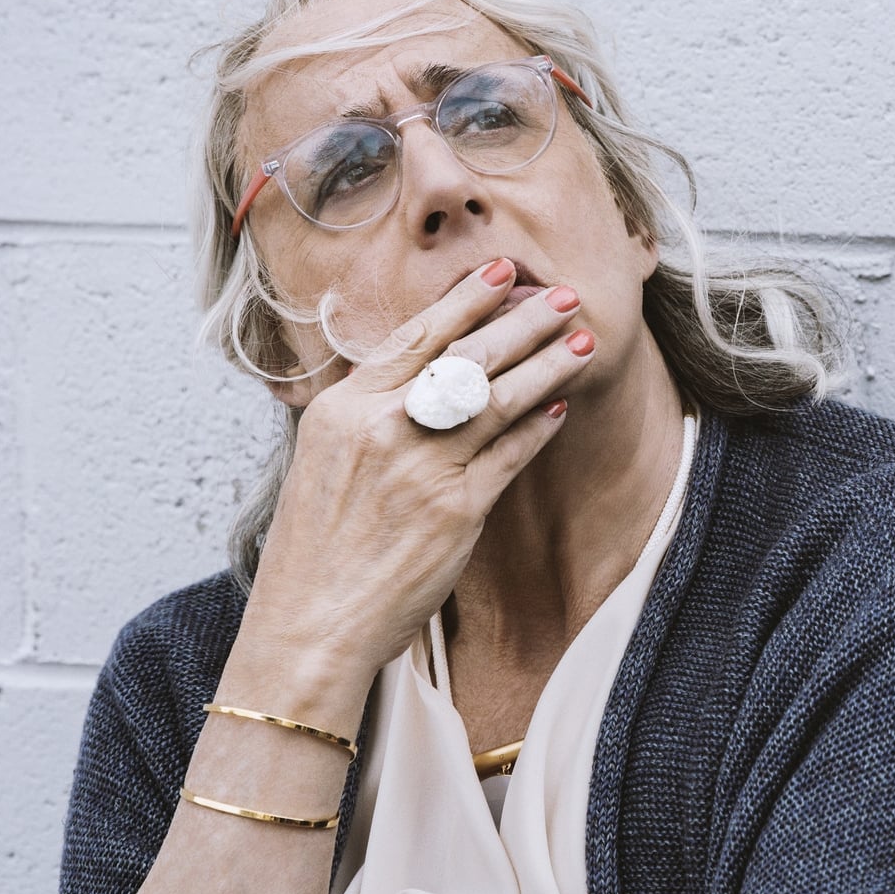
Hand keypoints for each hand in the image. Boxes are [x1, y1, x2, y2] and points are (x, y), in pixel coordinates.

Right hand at [236, 258, 593, 710]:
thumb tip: (418, 377)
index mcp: (343, 409)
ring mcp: (422, 467)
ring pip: (498, 398)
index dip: (464, 300)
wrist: (313, 621)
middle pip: (466, 357)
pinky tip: (562, 405)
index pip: (415, 336)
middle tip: (563, 294)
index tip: (500, 271)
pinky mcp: (456, 509)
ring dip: (547, 364)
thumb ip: (368, 416)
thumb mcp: (325, 461)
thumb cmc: (317, 547)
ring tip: (581, 338)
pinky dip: (539, 425)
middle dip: (522, 321)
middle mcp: (382, 428)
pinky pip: (510, 454)